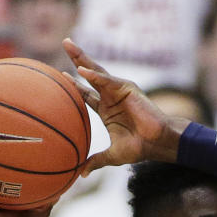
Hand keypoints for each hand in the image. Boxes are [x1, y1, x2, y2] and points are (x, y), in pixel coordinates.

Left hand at [62, 38, 187, 174]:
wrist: (156, 144)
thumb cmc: (139, 148)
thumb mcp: (112, 155)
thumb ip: (96, 161)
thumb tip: (81, 174)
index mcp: (107, 110)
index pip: (86, 93)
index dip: (74, 84)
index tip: (61, 76)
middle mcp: (111, 97)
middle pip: (89, 75)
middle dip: (77, 59)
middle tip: (65, 42)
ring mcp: (119, 91)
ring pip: (96, 71)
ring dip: (81, 58)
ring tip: (68, 45)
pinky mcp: (127, 88)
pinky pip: (107, 80)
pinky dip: (94, 76)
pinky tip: (81, 71)